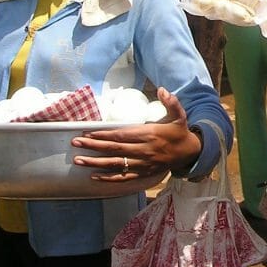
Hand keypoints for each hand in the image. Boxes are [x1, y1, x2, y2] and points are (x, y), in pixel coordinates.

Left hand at [70, 88, 202, 181]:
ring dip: (96, 162)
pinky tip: (94, 176)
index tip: (88, 133)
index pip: (122, 135)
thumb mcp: (180, 115)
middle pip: (115, 149)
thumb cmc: (180, 132)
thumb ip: (171, 102)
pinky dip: (108, 178)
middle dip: (93, 146)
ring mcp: (143, 163)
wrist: (190, 153)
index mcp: (150, 134)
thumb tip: (162, 89)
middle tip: (76, 143)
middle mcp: (144, 150)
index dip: (104, 134)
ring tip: (79, 160)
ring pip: (116, 164)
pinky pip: (123, 177)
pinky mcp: (143, 173)